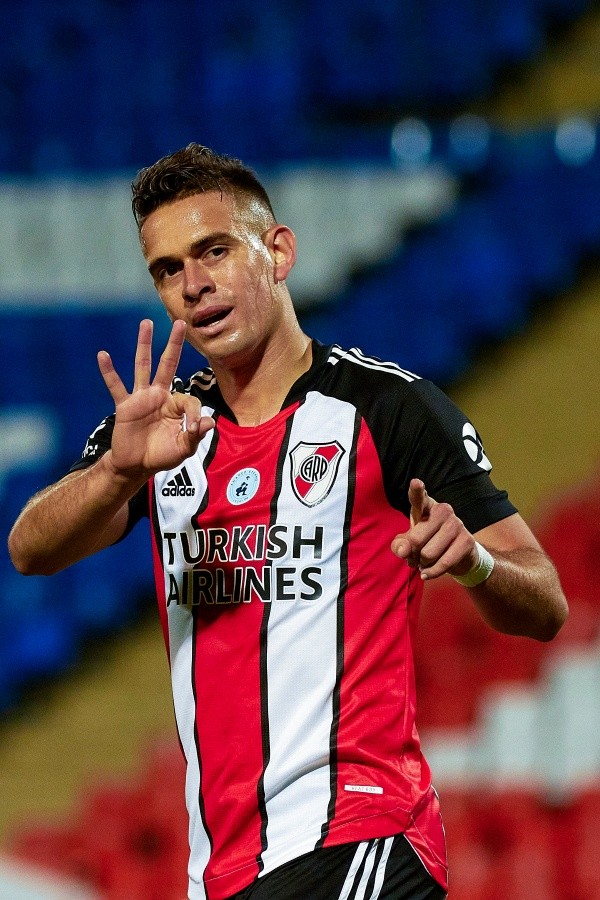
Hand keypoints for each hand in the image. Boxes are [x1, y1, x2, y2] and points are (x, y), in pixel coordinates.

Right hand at [97, 319, 214, 479]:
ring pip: (143, 366)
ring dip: (144, 345)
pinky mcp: (125, 406)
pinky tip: (103, 355)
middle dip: (174, 344)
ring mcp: (141, 398)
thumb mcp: (183, 448)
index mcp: (176, 405)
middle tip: (180, 323)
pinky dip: (109, 372)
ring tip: (146, 323)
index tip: (194, 429)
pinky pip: (116, 386)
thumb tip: (209, 422)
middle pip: (168, 364)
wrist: (136, 465)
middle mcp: (159, 395)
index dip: (195, 414)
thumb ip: (196, 435)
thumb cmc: (162, 455)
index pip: (189, 399)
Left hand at [391, 478, 477, 579]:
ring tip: (425, 561)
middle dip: (412, 554)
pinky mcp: (467, 540)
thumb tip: (403, 551)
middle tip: (416, 555)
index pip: (419, 498)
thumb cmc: (429, 541)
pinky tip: (427, 573)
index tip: (416, 483)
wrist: (459, 555)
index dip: (417, 490)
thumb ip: (400, 544)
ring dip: (423, 564)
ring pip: (428, 553)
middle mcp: (443, 510)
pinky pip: (443, 563)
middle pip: (416, 540)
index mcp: (426, 506)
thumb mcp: (410, 541)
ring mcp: (457, 524)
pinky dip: (432, 572)